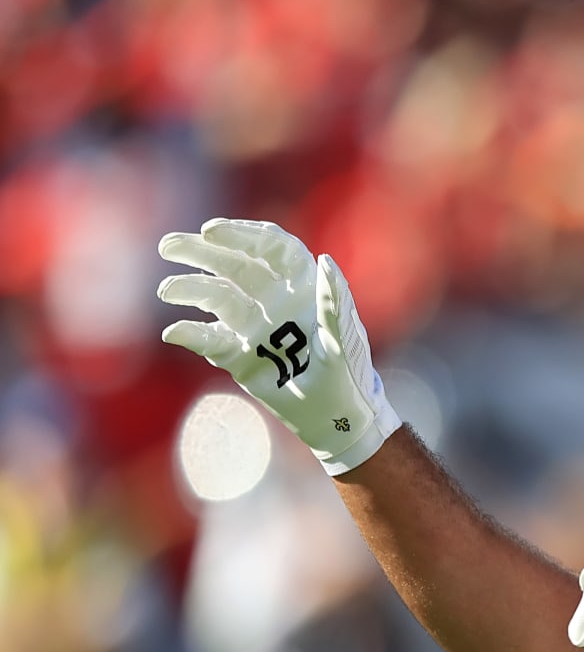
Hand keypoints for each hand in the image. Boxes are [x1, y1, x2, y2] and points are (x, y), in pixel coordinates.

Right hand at [157, 218, 400, 474]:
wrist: (336, 420)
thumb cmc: (349, 375)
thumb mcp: (344, 341)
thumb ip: (333, 303)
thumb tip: (326, 261)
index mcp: (303, 286)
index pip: (270, 247)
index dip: (241, 234)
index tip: (210, 231)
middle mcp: (275, 298)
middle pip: (234, 264)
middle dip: (201, 252)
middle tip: (168, 245)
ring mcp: (254, 324)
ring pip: (216, 296)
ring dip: (190, 289)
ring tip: (167, 290)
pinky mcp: (239, 354)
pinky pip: (209, 337)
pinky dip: (190, 333)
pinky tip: (173, 332)